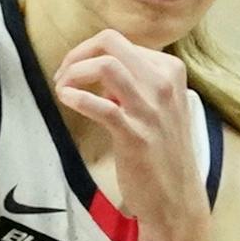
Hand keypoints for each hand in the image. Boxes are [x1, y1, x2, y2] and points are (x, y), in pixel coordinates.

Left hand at [53, 30, 202, 223]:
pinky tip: (66, 99)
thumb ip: (138, 84)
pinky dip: (76, 97)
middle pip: (111, 43)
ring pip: (106, 66)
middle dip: (77, 54)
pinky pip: (101, 107)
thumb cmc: (164, 152)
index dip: (89, 52)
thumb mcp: (160, 106)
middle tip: (63, 75)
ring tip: (61, 87)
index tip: (75, 70)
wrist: (178, 198)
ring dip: (74, 71)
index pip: (120, 42)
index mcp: (170, 71)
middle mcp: (164, 84)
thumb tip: (102, 70)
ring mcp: (151, 110)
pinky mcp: (136, 136)